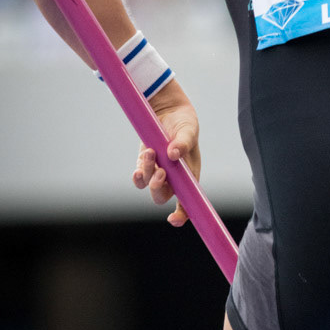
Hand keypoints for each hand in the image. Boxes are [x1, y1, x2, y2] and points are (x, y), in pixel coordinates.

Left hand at [132, 94, 201, 225]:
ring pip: (150, 186)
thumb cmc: (184, 123)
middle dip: (158, 189)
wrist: (168, 110)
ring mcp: (159, 172)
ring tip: (150, 152)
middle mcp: (174, 178)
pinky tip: (138, 167)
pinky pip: (140, 178)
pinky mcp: (146, 164)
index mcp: (190, 175)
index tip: (174, 219)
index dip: (182, 214)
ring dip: (148, 174)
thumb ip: (183, 142)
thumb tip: (173, 154)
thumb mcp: (188, 130)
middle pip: (163, 197)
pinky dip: (138, 175)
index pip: (188, 202)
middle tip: (160, 172)